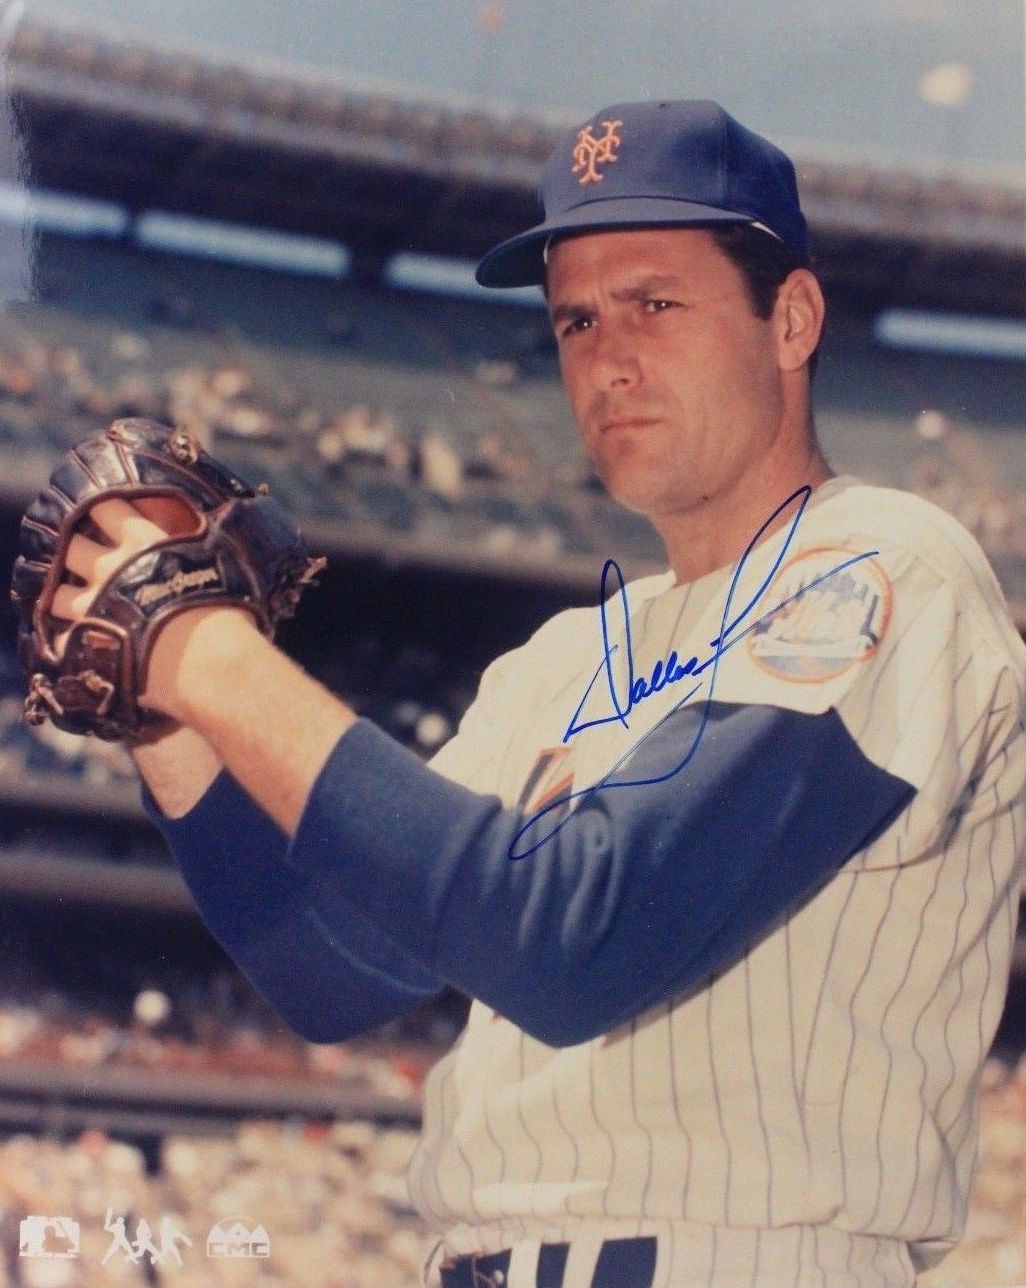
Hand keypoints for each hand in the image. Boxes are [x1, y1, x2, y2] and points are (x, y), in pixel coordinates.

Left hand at [50, 497, 257, 722]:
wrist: (209, 662)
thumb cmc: (225, 607)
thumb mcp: (224, 557)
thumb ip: (212, 536)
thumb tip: (228, 517)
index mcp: (141, 541)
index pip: (105, 507)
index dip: (99, 505)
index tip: (97, 508)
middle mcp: (109, 568)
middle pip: (70, 545)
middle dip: (71, 546)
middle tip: (80, 552)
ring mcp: (92, 607)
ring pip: (57, 594)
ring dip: (63, 595)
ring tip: (73, 601)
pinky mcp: (87, 644)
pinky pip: (63, 641)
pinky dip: (69, 641)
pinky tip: (79, 644)